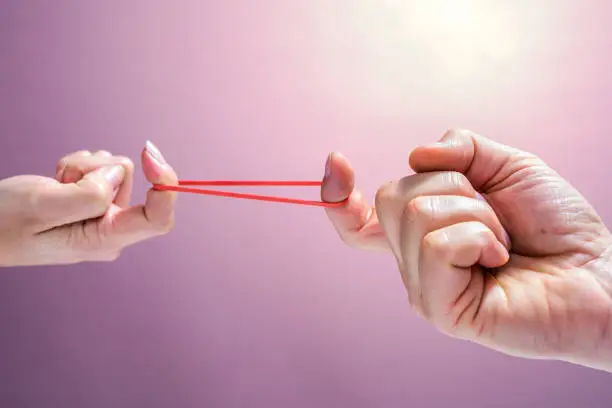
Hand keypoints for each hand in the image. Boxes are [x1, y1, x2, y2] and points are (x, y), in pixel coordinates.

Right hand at [0, 141, 177, 265]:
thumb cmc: (3, 222)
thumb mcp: (42, 205)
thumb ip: (89, 193)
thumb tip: (119, 174)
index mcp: (104, 241)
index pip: (157, 219)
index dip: (165, 185)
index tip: (149, 152)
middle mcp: (112, 231)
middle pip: (127, 179)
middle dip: (94, 167)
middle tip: (60, 178)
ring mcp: (105, 216)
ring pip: (115, 169)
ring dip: (83, 167)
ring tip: (55, 183)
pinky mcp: (96, 202)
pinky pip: (103, 168)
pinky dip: (80, 167)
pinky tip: (59, 181)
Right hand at [321, 129, 611, 371]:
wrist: (598, 271)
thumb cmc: (555, 224)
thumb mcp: (505, 167)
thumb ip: (460, 148)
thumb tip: (414, 153)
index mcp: (422, 234)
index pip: (359, 222)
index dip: (336, 194)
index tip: (336, 161)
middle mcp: (414, 261)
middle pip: (393, 196)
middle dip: (453, 184)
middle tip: (493, 214)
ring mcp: (424, 288)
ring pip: (416, 214)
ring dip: (475, 212)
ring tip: (501, 241)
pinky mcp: (440, 310)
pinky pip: (438, 244)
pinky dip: (478, 236)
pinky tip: (498, 258)